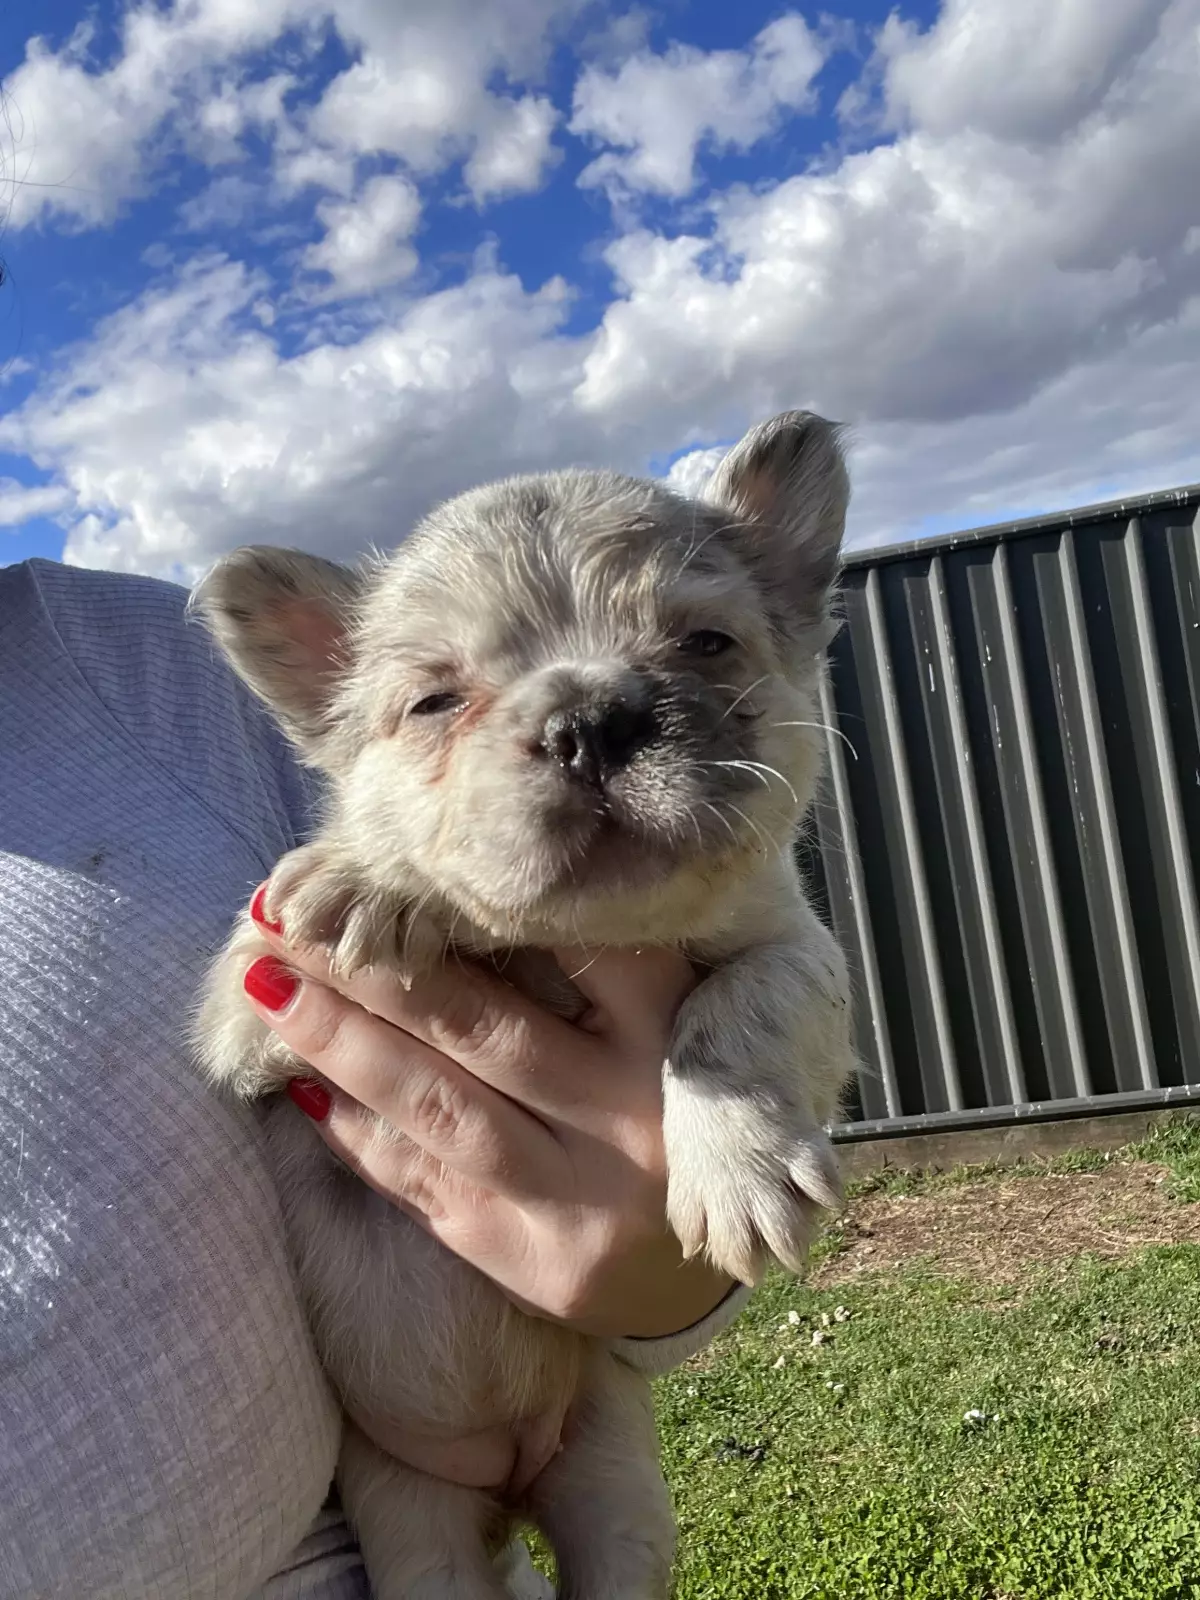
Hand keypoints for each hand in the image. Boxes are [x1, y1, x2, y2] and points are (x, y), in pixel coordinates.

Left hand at [241, 899, 734, 1338]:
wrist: (701, 1270)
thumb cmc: (671, 1118)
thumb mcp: (674, 1032)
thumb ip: (614, 966)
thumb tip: (470, 894)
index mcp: (671, 1041)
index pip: (582, 950)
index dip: (484, 907)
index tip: (396, 861)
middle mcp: (630, 1117)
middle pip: (485, 1028)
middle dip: (375, 969)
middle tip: (289, 914)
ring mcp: (579, 1196)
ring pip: (441, 1109)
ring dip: (343, 1044)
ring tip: (268, 985)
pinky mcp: (530, 1259)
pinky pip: (425, 1184)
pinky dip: (357, 1131)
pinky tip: (297, 1086)